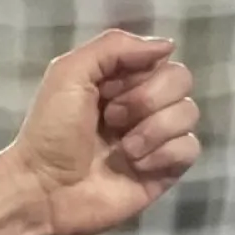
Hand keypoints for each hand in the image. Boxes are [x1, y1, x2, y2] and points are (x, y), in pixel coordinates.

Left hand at [4, 29, 201, 234]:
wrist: (44, 189)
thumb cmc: (50, 131)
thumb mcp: (69, 73)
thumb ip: (114, 47)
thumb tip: (168, 45)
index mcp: (118, 80)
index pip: (158, 58)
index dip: (137, 72)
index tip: (107, 89)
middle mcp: (141, 105)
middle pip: (181, 80)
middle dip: (146, 99)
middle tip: (111, 118)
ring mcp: (155, 138)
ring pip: (188, 113)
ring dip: (153, 129)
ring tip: (122, 148)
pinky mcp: (165, 169)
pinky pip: (190, 148)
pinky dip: (162, 154)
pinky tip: (135, 165)